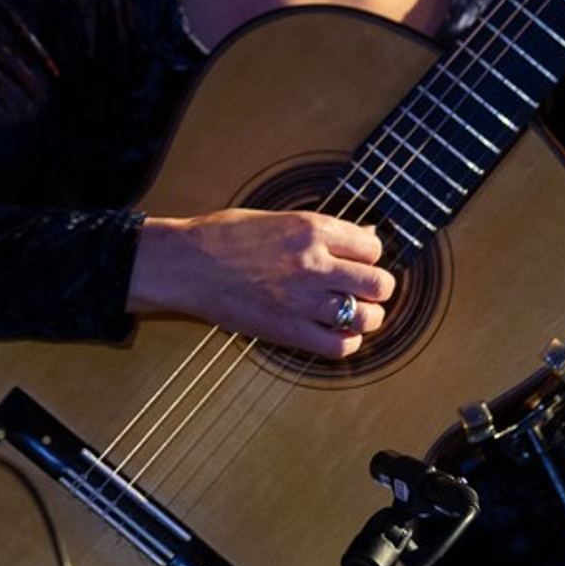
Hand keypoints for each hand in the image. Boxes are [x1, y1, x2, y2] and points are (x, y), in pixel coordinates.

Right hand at [127, 208, 395, 359]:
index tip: (357, 261)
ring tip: (351, 313)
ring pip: (368, 317)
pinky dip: (346, 342)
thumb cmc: (223, 236)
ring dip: (366, 317)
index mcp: (311, 229)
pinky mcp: (289, 331)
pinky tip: (334, 332)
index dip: (369, 255)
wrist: (185, 264)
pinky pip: (340, 347)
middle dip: (376, 287)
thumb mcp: (276, 218)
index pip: (373, 246)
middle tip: (362, 289)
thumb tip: (362, 236)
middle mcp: (314, 264)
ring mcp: (303, 300)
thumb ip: (322, 230)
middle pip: (379, 283)